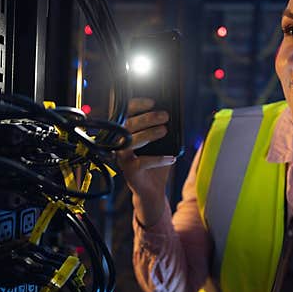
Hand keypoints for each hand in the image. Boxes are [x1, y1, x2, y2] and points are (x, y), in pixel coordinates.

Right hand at [116, 97, 177, 226]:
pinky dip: (159, 159)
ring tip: (164, 131)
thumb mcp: (161, 143)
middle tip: (164, 116)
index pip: (125, 113)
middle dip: (147, 118)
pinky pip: (143, 162)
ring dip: (149, 134)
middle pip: (128, 125)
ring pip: (131, 141)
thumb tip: (171, 114)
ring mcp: (122, 158)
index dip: (136, 105)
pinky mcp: (129, 171)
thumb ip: (161, 129)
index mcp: (125, 133)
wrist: (153, 189)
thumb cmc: (155, 163)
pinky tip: (172, 158)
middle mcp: (120, 144)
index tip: (152, 102)